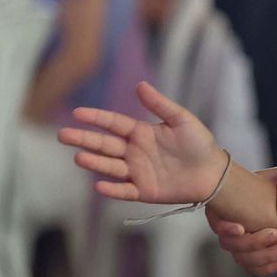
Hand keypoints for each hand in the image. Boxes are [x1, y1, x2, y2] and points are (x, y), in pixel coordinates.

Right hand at [59, 81, 224, 203]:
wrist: (213, 173)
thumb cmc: (199, 144)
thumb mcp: (181, 119)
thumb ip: (160, 104)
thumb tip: (140, 85)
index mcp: (141, 132)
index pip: (113, 124)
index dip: (96, 118)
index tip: (77, 113)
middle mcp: (134, 152)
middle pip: (104, 144)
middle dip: (84, 139)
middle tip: (63, 135)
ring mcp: (137, 172)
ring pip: (110, 166)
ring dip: (94, 162)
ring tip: (78, 157)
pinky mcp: (144, 191)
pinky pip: (124, 190)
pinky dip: (112, 189)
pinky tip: (100, 185)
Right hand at [205, 157, 276, 275]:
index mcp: (242, 194)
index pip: (216, 213)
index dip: (222, 225)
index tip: (242, 229)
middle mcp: (243, 216)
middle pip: (228, 241)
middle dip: (249, 243)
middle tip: (276, 235)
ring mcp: (254, 233)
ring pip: (242, 256)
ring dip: (261, 257)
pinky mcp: (266, 247)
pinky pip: (256, 265)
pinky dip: (267, 267)